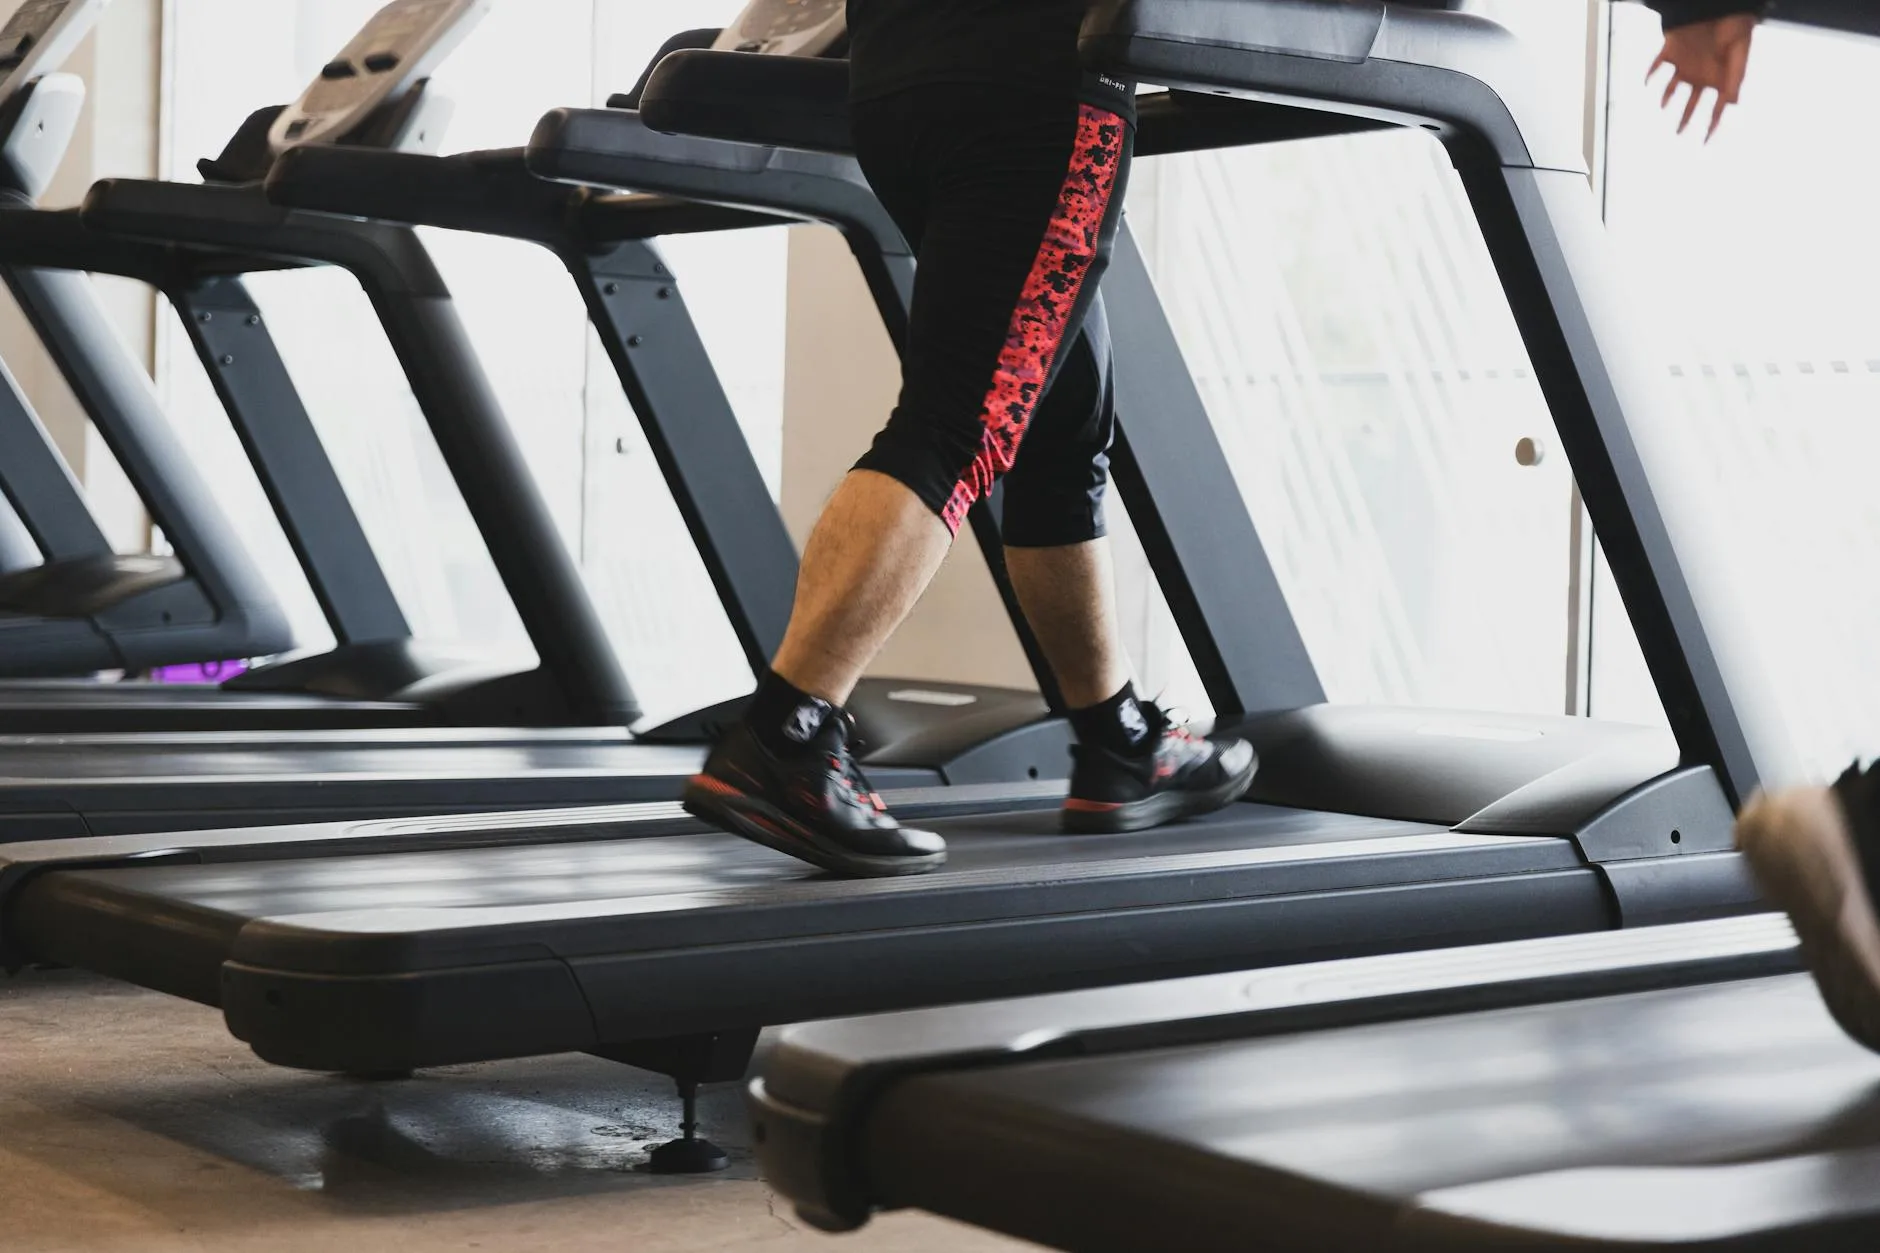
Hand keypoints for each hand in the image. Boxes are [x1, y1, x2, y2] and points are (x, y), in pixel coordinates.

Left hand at [1648, 14, 1758, 139]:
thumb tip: (1732, 104)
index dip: (1711, 125)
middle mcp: (1702, 74)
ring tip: (1663, 106)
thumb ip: (1735, 77)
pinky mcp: (1672, 49)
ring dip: (1667, 96)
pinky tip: (1648, 81)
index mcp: (1720, 77)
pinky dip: (1652, 72)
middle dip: (1686, 118)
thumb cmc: (1736, 24)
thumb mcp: (1740, 52)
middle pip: (1691, 102)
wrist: (1718, 3)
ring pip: (1673, 86)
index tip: (1706, 141)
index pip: (1715, 107)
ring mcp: (1686, 63)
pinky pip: (1658, 64)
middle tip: (1679, 133)